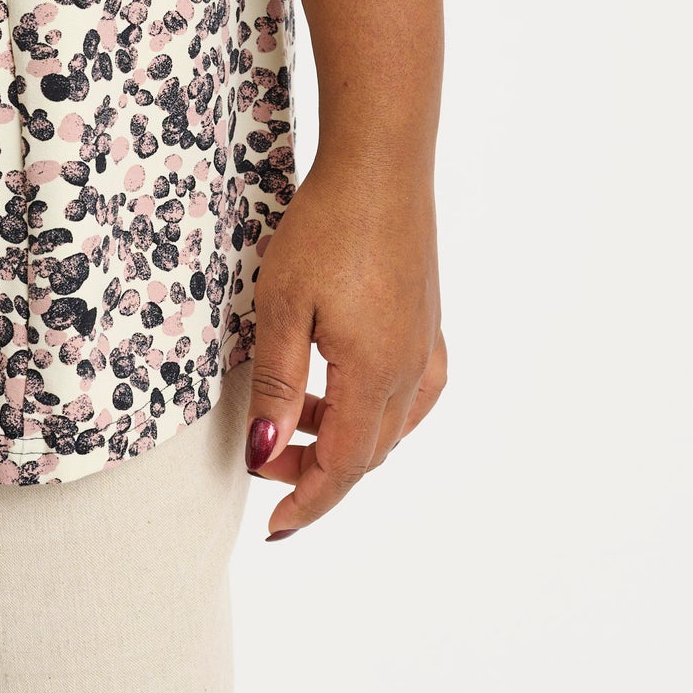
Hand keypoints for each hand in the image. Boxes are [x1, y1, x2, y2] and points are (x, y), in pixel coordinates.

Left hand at [243, 154, 447, 538]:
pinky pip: (410, 393)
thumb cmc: (326, 228)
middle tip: (266, 460)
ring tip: (295, 421)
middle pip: (368, 453)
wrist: (380, 165)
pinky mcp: (429, 321)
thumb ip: (277, 386)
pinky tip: (348, 391)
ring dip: (344, 439)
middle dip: (316, 471)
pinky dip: (375, 410)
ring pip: (390, 426)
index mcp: (375, 375)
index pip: (342, 467)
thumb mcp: (281, 306)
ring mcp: (427, 345)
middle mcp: (411, 370)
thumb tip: (263, 453)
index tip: (272, 527)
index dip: (306, 501)